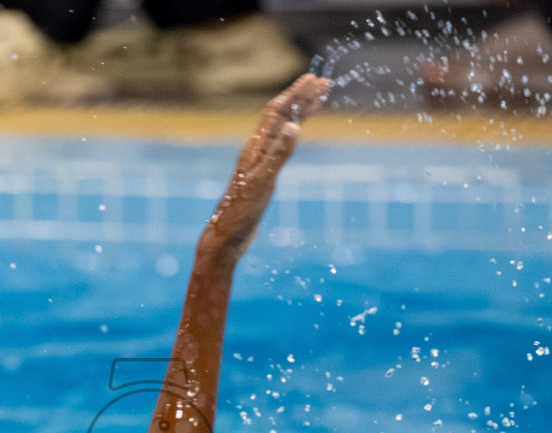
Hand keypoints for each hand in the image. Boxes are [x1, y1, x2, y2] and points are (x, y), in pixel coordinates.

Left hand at [203, 73, 328, 257]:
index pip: (276, 112)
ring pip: (281, 128)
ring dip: (298, 112)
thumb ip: (279, 154)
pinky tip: (299, 132)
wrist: (228, 234)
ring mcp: (259, 160)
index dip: (295, 94)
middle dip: (301, 97)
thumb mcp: (263, 182)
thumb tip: (295, 127)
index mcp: (256, 147)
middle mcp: (256, 149)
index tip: (313, 80)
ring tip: (318, 101)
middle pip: (280, 115)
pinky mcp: (262, 173)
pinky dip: (293, 132)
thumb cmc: (242, 211)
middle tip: (324, 84)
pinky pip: (281, 144)